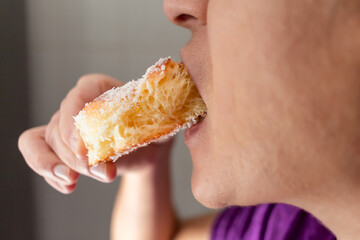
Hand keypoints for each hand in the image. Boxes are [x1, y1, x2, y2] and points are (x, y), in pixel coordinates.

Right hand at [18, 74, 173, 193]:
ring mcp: (63, 125)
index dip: (74, 119)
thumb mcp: (161, 125)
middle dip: (75, 154)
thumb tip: (163, 121)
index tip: (83, 148)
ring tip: (73, 181)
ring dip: (58, 165)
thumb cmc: (153, 131)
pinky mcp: (58, 146)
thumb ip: (159, 122)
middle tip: (99, 172)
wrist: (147, 150)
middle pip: (60, 125)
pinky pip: (37, 154)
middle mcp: (77, 104)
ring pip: (45, 142)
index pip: (79, 94)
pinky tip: (68, 186)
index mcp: (100, 88)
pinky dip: (48, 173)